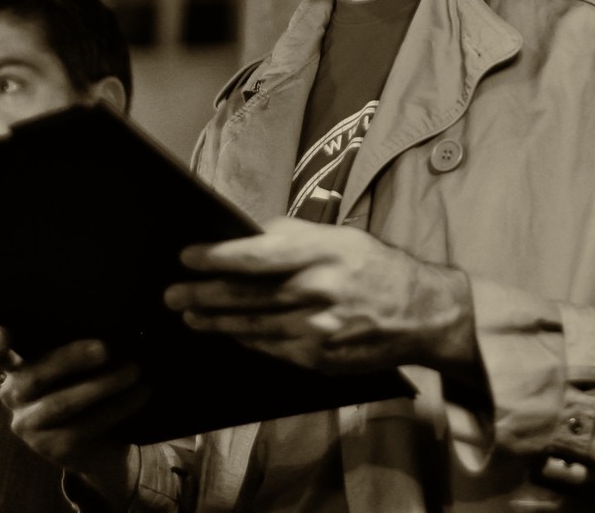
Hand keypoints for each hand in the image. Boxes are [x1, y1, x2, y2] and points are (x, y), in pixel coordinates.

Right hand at [0, 328, 145, 506]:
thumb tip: (108, 316)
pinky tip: (141, 392)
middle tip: (106, 348)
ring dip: (104, 384)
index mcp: (15, 367)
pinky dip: (118, 406)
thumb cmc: (86, 384)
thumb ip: (75, 342)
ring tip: (134, 369)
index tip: (4, 332)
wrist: (102, 442)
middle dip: (70, 359)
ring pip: (62, 403)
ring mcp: (29, 425)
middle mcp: (13, 395)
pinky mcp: (52, 448)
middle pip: (32, 375)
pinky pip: (87, 425)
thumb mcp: (76, 363)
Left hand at [166, 218, 477, 378]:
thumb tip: (247, 237)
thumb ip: (294, 237)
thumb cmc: (377, 268)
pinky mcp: (318, 357)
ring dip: (214, 322)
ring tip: (189, 315)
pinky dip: (245, 340)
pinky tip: (227, 333)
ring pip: (251, 326)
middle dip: (202, 295)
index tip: (188, 256)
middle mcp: (319, 291)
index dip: (217, 257)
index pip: (258, 256)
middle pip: (246, 295)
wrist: (422, 313)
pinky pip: (270, 348)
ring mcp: (318, 329)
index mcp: (324, 253)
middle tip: (172, 294)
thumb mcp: (341, 237)